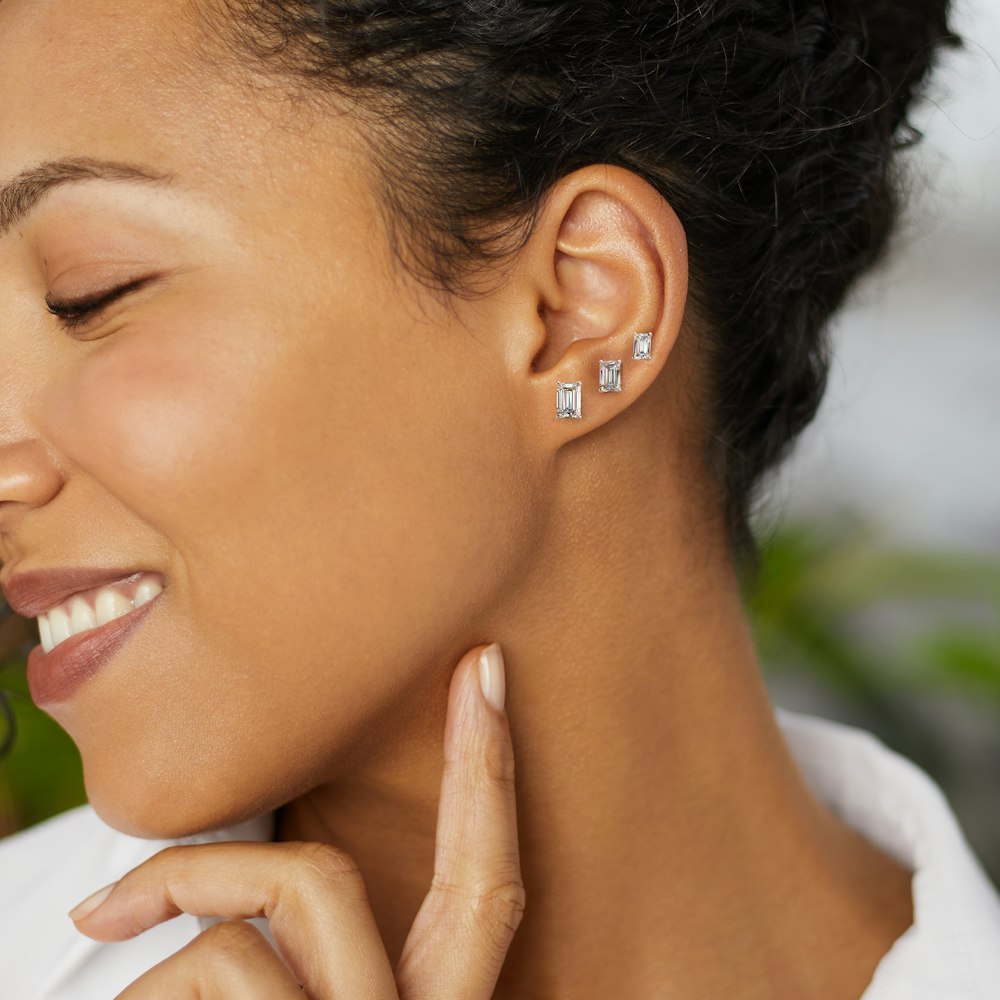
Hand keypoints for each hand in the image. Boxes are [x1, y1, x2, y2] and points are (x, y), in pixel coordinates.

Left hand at [68, 642, 523, 998]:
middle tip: (104, 906)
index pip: (488, 887)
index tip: (483, 665)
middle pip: (324, 883)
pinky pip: (204, 980)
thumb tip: (241, 911)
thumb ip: (325, 960)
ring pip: (238, 941)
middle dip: (211, 868)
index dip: (490, 773)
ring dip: (147, 970)